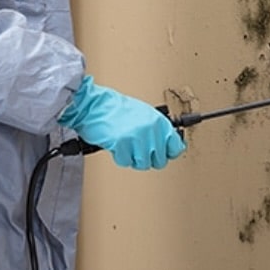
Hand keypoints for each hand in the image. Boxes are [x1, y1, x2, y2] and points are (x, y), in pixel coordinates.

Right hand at [57, 76, 186, 169]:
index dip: (169, 153)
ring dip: (133, 158)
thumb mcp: (144, 114)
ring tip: (126, 145)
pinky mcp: (122, 145)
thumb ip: (157, 129)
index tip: (165, 153)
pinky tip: (117, 144)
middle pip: (159, 160)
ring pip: (143, 164)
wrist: (94, 105)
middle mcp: (151, 129)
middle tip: (137, 149)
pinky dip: (120, 156)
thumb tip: (170, 143)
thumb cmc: (116, 109)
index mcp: (159, 121)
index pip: (176, 147)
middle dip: (148, 158)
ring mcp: (137, 137)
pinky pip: (125, 162)